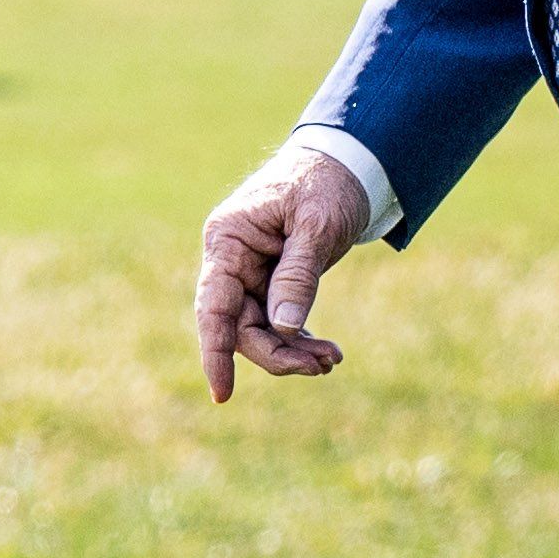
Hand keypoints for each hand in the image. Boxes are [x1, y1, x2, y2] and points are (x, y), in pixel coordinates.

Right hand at [193, 142, 374, 400]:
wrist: (346, 164)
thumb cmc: (326, 184)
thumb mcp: (317, 226)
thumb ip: (297, 276)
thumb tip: (284, 329)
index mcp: (228, 239)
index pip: (213, 305)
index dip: (214, 352)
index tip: (223, 393)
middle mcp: (231, 260)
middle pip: (238, 326)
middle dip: (277, 354)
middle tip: (323, 365)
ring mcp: (249, 273)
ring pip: (259, 331)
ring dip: (292, 352)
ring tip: (333, 359)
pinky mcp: (270, 283)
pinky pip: (276, 324)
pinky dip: (299, 341)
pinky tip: (327, 352)